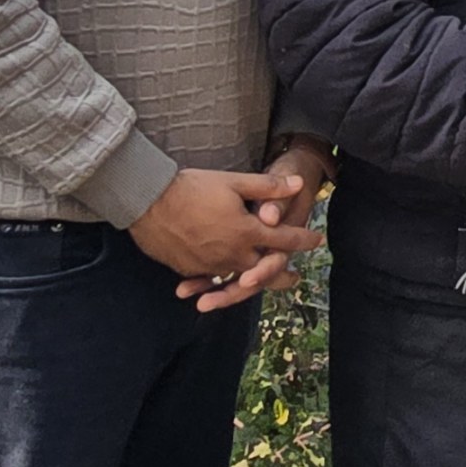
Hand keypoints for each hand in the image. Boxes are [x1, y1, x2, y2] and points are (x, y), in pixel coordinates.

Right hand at [128, 167, 322, 283]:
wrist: (148, 202)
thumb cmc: (193, 188)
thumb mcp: (235, 182)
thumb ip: (268, 187)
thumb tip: (299, 184)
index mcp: (246, 232)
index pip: (284, 240)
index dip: (304, 240)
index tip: (317, 240)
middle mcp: (231, 254)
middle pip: (265, 272)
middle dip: (282, 275)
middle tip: (294, 278)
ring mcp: (209, 265)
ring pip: (237, 280)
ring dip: (252, 283)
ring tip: (260, 282)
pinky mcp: (189, 269)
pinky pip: (211, 281)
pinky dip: (220, 284)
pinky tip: (223, 282)